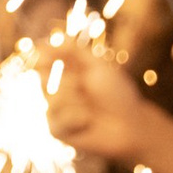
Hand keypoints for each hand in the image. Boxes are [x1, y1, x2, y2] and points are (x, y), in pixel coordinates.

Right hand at [47, 50, 155, 164]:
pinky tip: (89, 122)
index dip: (44, 57)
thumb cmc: (116, 94)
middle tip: (86, 88)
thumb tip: (43, 42)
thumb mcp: (97, 66)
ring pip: (53, 99)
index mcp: (64, 72)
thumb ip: (72, 51)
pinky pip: (58, 119)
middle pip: (44, 77)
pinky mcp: (56, 130)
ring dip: (78, 101)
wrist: (130, 125)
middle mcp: (55, 90)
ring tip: (92, 109)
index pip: (41, 60)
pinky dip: (78, 118)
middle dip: (70, 80)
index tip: (49, 56)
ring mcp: (54, 110)